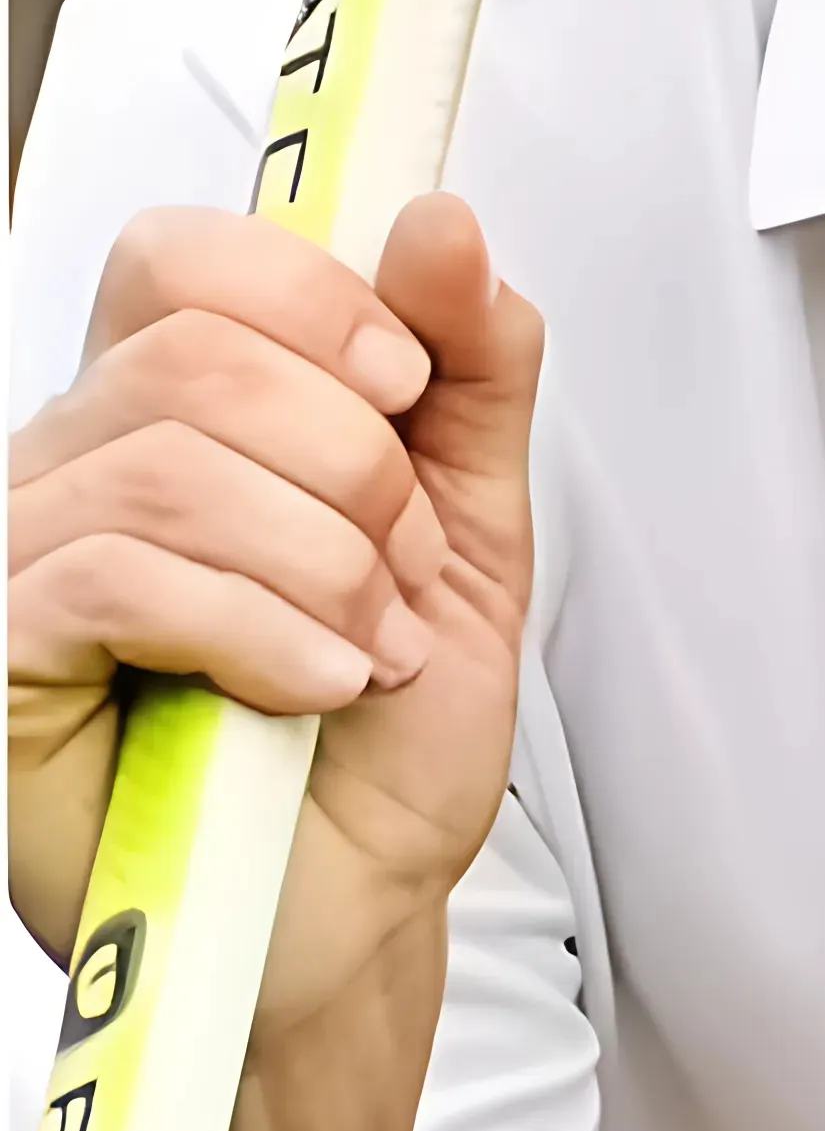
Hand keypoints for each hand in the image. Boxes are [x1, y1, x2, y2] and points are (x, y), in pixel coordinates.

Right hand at [9, 200, 543, 1031]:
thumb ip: (470, 372)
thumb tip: (437, 222)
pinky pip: (115, 575)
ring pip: (172, 464)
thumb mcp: (472, 532)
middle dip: (356, 470)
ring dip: (323, 566)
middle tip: (400, 572)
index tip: (406, 386)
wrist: (354, 908)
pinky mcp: (6, 654)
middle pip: (201, 352)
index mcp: (182, 412)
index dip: (315, 299)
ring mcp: (23, 557)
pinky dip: (257, 630)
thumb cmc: (381, 738)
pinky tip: (308, 686)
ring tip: (364, 648)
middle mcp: (80, 465)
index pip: (187, 256)